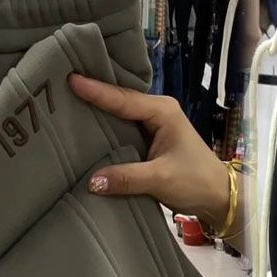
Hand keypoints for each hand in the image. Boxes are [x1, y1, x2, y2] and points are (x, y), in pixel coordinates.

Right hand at [69, 75, 230, 229]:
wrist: (216, 197)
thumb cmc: (196, 181)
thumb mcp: (160, 179)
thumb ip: (126, 178)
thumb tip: (92, 182)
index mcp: (162, 111)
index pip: (123, 99)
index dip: (96, 91)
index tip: (70, 79)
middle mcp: (157, 113)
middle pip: (119, 101)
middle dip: (92, 95)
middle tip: (59, 85)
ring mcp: (153, 126)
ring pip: (119, 116)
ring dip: (97, 114)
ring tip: (64, 105)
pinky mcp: (149, 142)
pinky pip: (122, 132)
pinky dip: (105, 132)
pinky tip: (85, 131)